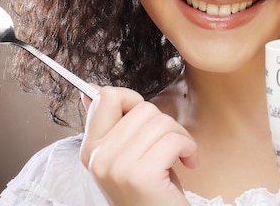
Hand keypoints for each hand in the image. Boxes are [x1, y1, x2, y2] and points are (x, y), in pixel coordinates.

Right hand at [79, 86, 197, 205]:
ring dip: (180, 137)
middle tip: (168, 148)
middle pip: (142, 108)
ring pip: (161, 121)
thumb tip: (90, 90)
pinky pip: (174, 139)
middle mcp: (98, 156)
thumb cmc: (151, 190)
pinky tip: (187, 163)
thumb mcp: (125, 155)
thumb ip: (110, 124)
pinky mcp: (140, 175)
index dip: (133, 101)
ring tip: (178, 156)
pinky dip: (189, 148)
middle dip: (165, 124)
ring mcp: (117, 166)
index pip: (105, 97)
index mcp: (90, 148)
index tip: (145, 123)